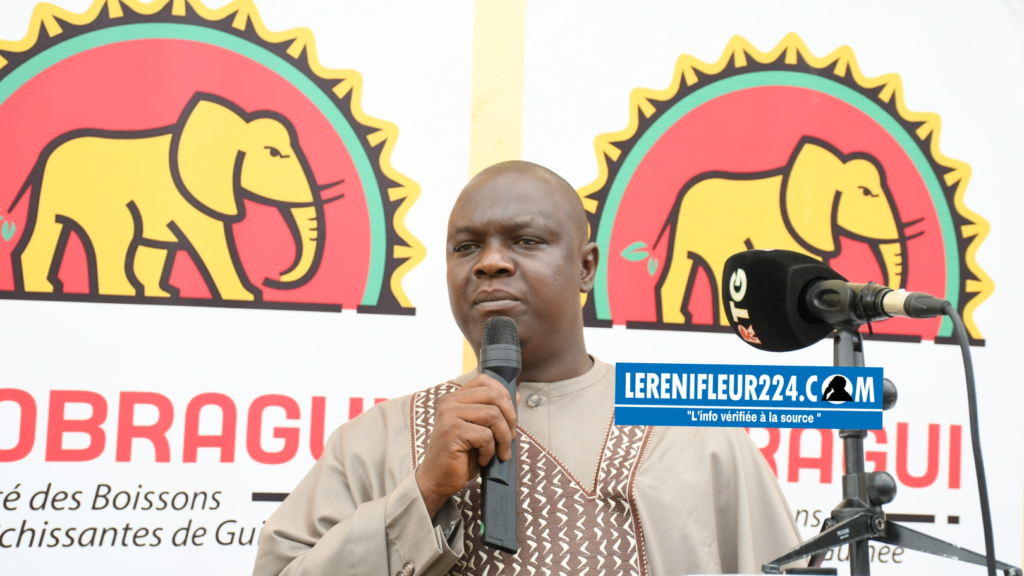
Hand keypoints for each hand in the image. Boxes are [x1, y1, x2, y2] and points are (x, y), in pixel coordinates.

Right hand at [416, 374, 517, 517]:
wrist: (438, 479)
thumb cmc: (461, 456)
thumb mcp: (482, 430)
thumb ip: (496, 411)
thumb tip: (516, 395)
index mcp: (455, 397)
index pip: (485, 380)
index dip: (504, 394)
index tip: (509, 416)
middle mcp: (450, 402)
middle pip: (494, 395)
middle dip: (510, 418)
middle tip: (510, 438)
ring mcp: (449, 415)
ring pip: (493, 415)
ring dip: (503, 438)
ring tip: (499, 452)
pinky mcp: (451, 431)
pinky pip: (485, 436)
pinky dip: (490, 451)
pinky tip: (482, 459)